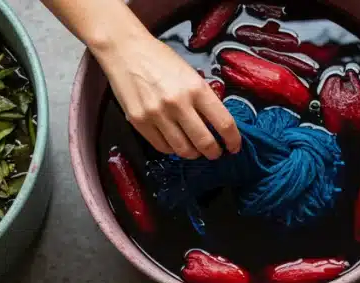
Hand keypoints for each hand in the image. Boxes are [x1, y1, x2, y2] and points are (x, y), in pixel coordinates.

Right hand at [94, 33, 239, 159]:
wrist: (125, 50)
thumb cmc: (159, 59)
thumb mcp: (190, 74)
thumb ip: (203, 98)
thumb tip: (215, 124)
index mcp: (196, 88)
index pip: (224, 123)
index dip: (233, 140)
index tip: (234, 146)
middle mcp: (178, 104)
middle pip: (205, 143)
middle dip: (214, 152)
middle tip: (215, 153)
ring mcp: (157, 115)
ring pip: (183, 150)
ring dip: (193, 154)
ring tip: (195, 150)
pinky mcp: (139, 122)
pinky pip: (162, 147)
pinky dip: (172, 149)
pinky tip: (175, 143)